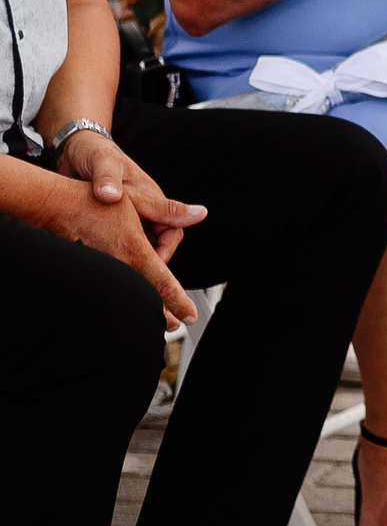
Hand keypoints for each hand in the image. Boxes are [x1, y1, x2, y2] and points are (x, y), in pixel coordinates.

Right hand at [29, 165, 203, 327]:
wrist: (48, 207)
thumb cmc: (90, 201)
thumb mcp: (136, 199)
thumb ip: (169, 210)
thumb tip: (200, 213)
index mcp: (134, 248)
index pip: (164, 284)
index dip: (179, 304)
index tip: (190, 316)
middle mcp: (117, 264)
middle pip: (145, 298)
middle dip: (162, 315)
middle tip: (174, 325)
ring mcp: (98, 272)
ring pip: (125, 298)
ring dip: (139, 310)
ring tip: (154, 320)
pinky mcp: (83, 275)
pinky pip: (106, 291)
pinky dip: (118, 300)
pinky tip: (121, 304)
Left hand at [56, 130, 195, 267]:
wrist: (73, 149)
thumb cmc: (93, 153)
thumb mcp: (103, 163)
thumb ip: (107, 179)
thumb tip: (112, 198)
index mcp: (150, 195)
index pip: (172, 229)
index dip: (165, 250)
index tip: (152, 265)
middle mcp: (143, 208)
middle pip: (159, 242)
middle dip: (150, 262)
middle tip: (134, 278)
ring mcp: (127, 215)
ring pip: (140, 245)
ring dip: (133, 259)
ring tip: (118, 275)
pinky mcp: (110, 220)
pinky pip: (120, 243)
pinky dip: (116, 255)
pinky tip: (101, 263)